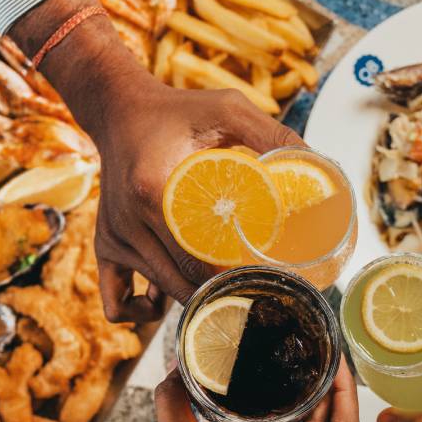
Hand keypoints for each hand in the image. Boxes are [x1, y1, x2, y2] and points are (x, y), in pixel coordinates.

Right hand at [92, 79, 300, 314]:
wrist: (118, 110)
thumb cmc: (175, 111)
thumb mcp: (225, 108)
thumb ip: (270, 133)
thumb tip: (315, 161)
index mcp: (154, 190)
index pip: (199, 256)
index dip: (235, 275)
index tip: (265, 277)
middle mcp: (128, 220)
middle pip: (182, 282)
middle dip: (221, 293)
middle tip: (255, 291)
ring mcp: (114, 237)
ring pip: (161, 292)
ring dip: (194, 300)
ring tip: (225, 293)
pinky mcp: (106, 246)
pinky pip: (116, 302)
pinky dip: (141, 312)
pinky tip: (165, 302)